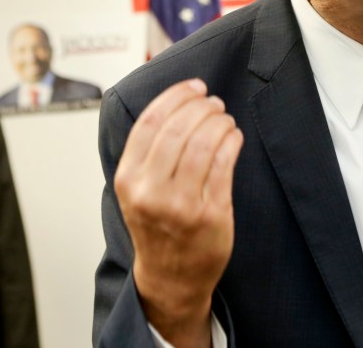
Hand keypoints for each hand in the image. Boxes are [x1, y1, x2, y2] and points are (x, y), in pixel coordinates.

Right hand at [114, 79, 243, 347]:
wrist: (171, 277)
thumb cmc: (156, 226)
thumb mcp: (136, 189)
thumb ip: (148, 151)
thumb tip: (175, 100)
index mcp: (127, 180)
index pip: (150, 122)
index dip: (175, 96)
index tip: (194, 86)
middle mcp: (150, 192)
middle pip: (179, 129)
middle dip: (201, 107)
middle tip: (214, 102)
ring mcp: (181, 205)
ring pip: (204, 144)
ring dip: (219, 122)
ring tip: (225, 119)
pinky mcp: (211, 215)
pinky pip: (225, 164)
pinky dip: (232, 141)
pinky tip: (234, 136)